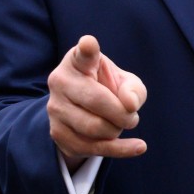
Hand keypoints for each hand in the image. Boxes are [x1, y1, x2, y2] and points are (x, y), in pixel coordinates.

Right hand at [47, 35, 147, 170]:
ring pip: (94, 128)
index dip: (87, 49)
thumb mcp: (126, 82)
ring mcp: (55, 109)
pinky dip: (120, 149)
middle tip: (133, 116)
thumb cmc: (108, 87)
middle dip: (123, 113)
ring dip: (117, 130)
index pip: (83, 54)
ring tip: (123, 124)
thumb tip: (130, 105)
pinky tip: (138, 147)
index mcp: (78, 61)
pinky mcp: (57, 134)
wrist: (83, 110)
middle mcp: (60, 81)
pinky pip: (92, 148)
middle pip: (97, 101)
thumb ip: (133, 89)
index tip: (89, 44)